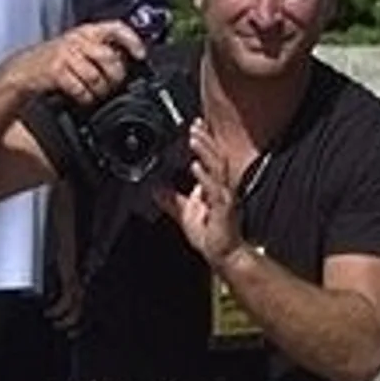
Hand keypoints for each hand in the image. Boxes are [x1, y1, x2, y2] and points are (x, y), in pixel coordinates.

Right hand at [9, 19, 146, 108]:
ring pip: (96, 76)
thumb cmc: (51, 62)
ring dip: (101, 91)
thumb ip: (97, 51)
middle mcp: (77, 40)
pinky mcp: (57, 72)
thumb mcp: (76, 48)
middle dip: (116, 77)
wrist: (23, 70)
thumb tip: (123, 63)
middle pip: (110, 58)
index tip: (140, 55)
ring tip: (98, 95)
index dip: (131, 41)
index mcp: (86, 32)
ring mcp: (66, 55)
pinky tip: (84, 99)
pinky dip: (85, 97)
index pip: (115, 28)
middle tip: (114, 86)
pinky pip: (80, 88)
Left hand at [154, 119, 245, 267]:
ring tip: (194, 138)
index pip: (211, 158)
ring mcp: (224, 196)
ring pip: (217, 167)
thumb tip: (156, 188)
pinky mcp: (223, 208)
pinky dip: (204, 176)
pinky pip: (215, 189)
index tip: (194, 126)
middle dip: (205, 139)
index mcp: (214, 185)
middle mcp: (222, 187)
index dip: (204, 141)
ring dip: (205, 151)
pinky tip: (196, 166)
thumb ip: (171, 200)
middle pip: (216, 156)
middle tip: (193, 126)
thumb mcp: (185, 213)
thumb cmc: (211, 234)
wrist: (224, 254)